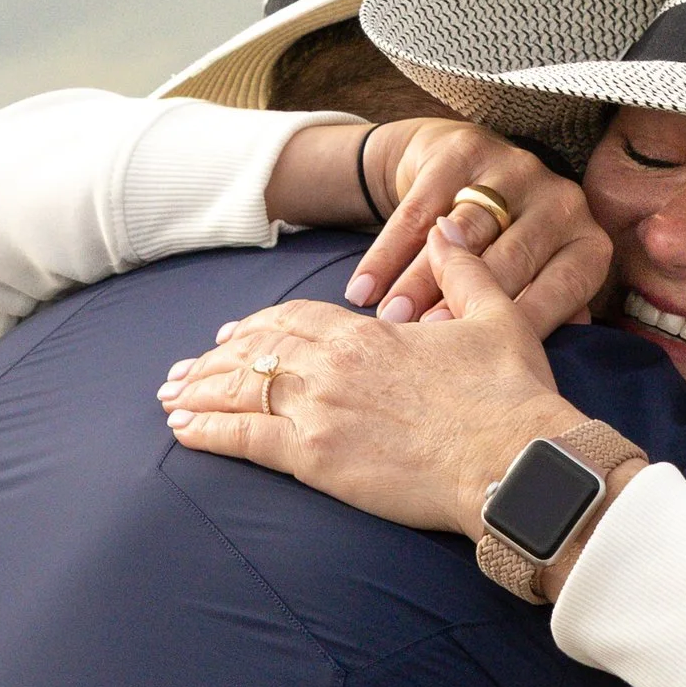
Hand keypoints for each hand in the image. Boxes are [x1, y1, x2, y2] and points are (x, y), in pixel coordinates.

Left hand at [157, 219, 585, 537]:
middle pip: (256, 353)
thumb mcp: (495, 316)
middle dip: (216, 360)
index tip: (235, 335)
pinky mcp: (315, 459)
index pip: (295, 319)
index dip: (260, 326)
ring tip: (170, 397)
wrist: (515, 460)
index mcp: (368, 332)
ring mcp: (319, 411)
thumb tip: (448, 226)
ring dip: (199, 392)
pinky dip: (207, 432)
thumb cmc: (512, 395)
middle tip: (185, 369)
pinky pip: (243, 438)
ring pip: (240, 392)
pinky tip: (182, 431)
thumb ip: (463, 270)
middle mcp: (333, 365)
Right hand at [347, 120, 610, 335]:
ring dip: (419, 281)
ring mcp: (516, 169)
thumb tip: (537, 366)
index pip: (558, 290)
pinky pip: (419, 209)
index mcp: (587, 244)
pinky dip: (387, 254)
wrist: (457, 170)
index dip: (514, 325)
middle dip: (462, 305)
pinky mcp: (466, 149)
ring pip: (462, 235)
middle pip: (509, 261)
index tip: (474, 360)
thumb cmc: (503, 248)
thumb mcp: (533, 281)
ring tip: (389, 321)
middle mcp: (561, 201)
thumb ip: (541, 320)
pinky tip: (362, 289)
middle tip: (425, 343)